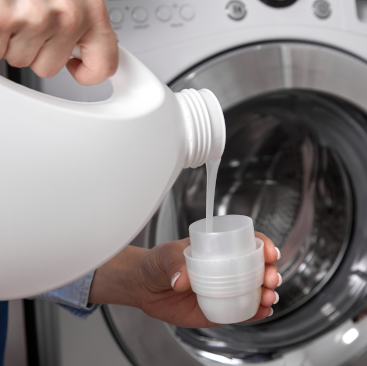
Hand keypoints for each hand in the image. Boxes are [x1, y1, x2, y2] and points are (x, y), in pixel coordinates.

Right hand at [0, 0, 117, 84]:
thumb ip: (81, 22)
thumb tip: (85, 54)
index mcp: (91, 8)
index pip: (104, 65)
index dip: (88, 72)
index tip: (78, 67)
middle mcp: (68, 15)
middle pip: (51, 67)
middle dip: (36, 48)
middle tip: (27, 16)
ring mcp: (35, 18)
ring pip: (22, 60)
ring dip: (13, 39)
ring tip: (13, 7)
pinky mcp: (4, 18)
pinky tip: (2, 12)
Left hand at [89, 232, 280, 327]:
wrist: (145, 286)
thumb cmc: (157, 262)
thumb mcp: (165, 255)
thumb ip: (173, 263)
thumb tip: (181, 280)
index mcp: (218, 249)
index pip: (247, 243)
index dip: (263, 245)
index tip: (270, 252)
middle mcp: (225, 269)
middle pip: (256, 268)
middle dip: (270, 272)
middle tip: (270, 279)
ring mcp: (223, 289)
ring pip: (253, 291)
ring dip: (266, 294)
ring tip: (268, 298)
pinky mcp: (217, 309)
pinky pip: (239, 312)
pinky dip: (254, 313)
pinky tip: (261, 312)